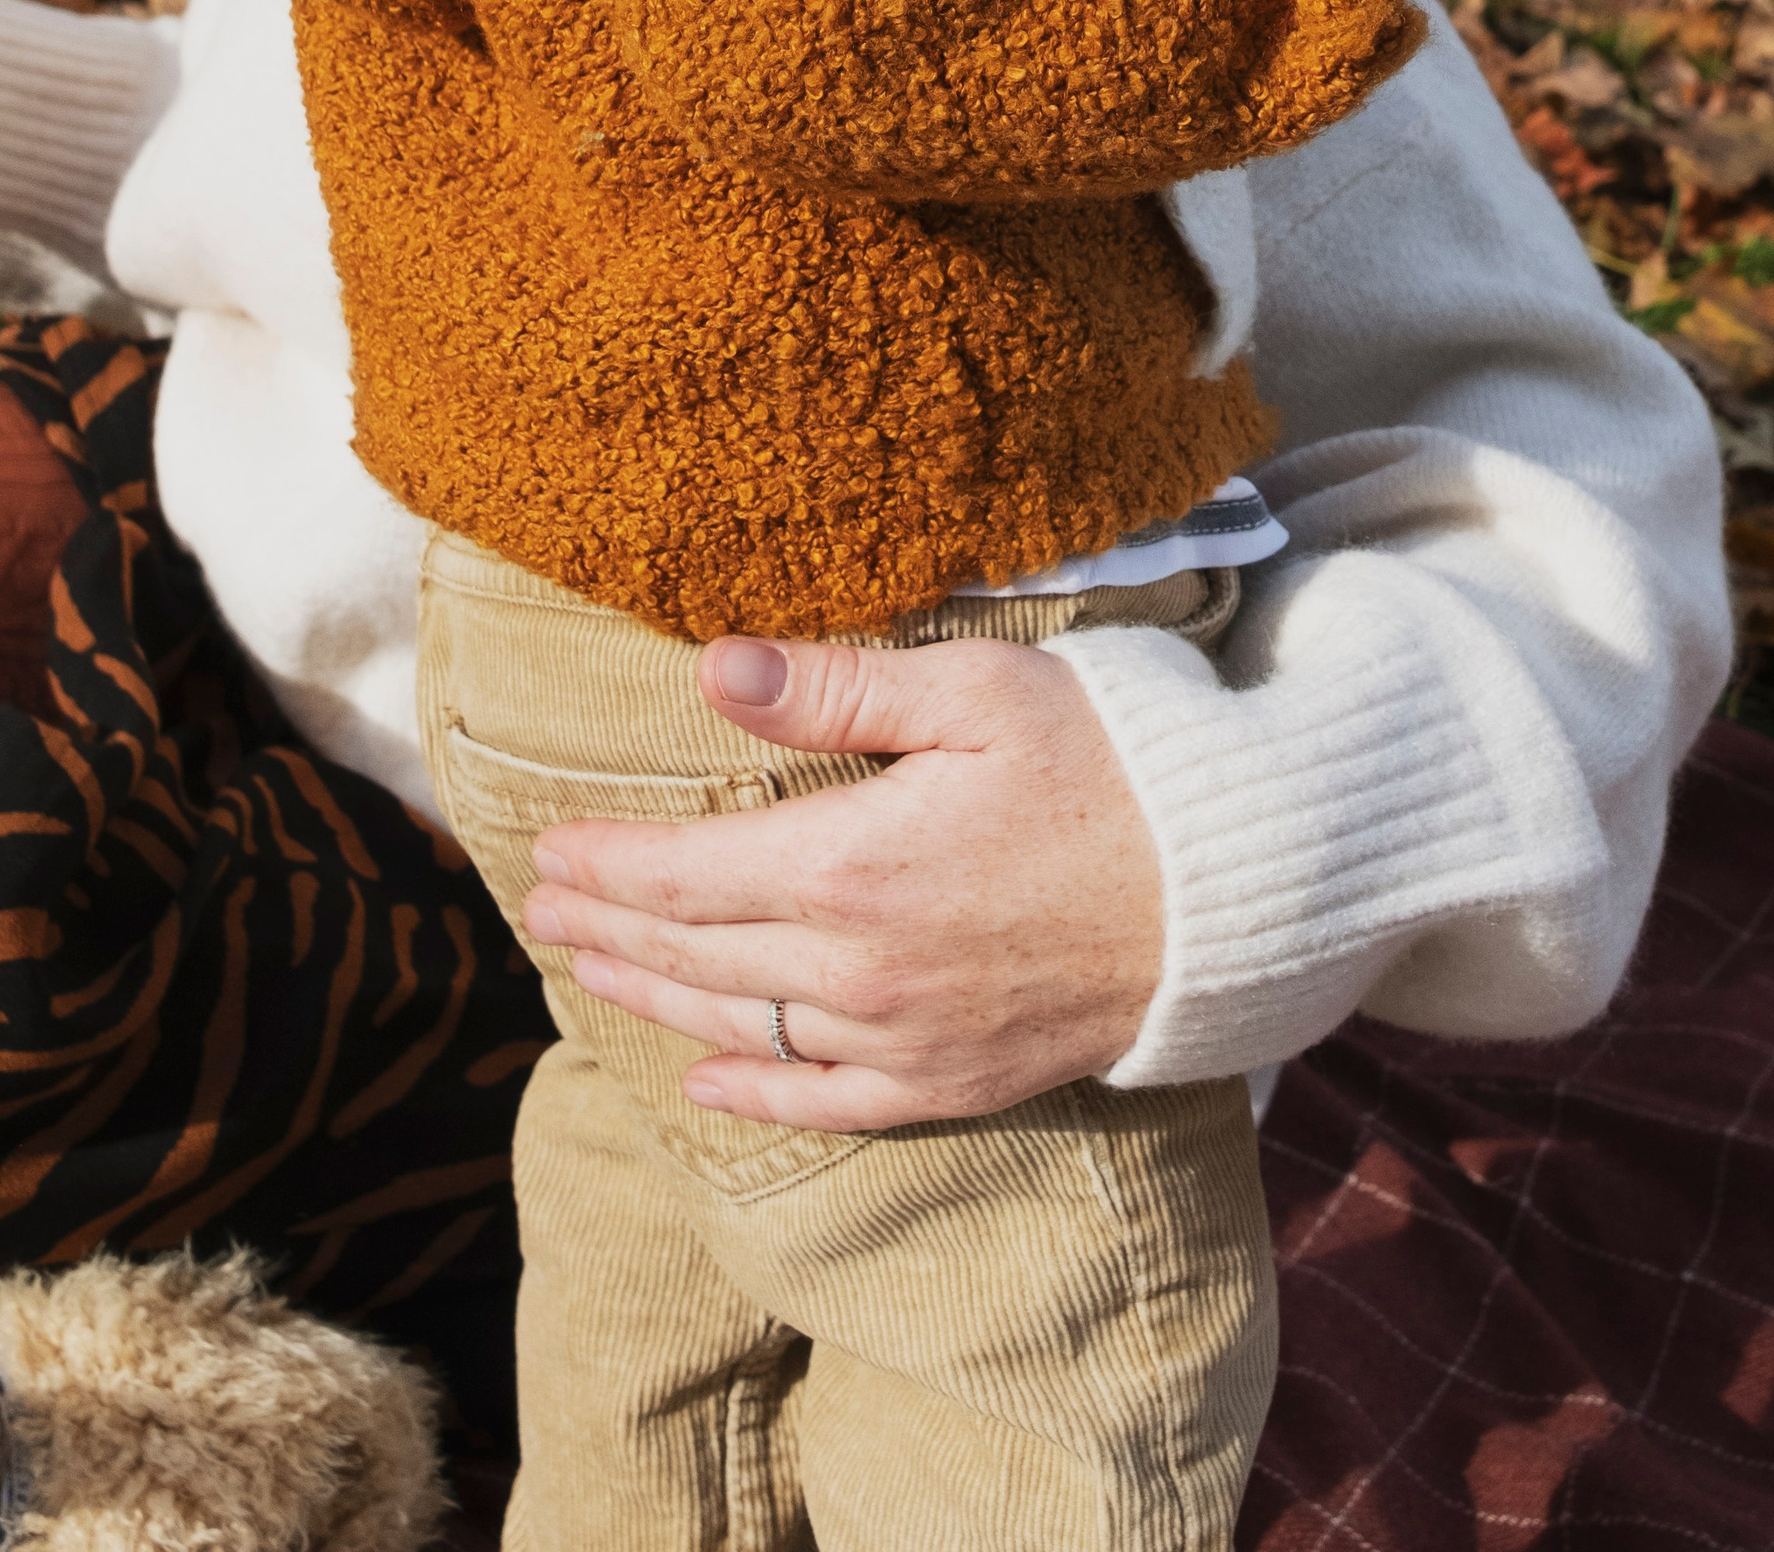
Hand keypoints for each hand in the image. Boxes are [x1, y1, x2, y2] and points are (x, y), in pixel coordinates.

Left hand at [522, 633, 1162, 1130]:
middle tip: (543, 907)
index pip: (688, 871)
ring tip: (591, 971)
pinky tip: (704, 1082)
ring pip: (743, 1026)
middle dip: (610, 926)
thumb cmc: (1110, 762)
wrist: (1231, 888)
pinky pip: (826, 1103)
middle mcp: (859, 967)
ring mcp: (903, 1037)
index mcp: (851, 863)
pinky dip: (754, 1095)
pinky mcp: (952, 1080)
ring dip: (655, 998)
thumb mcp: (977, 692)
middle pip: (697, 952)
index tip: (548, 848)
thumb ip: (838, 691)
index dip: (609, 863)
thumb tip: (714, 670)